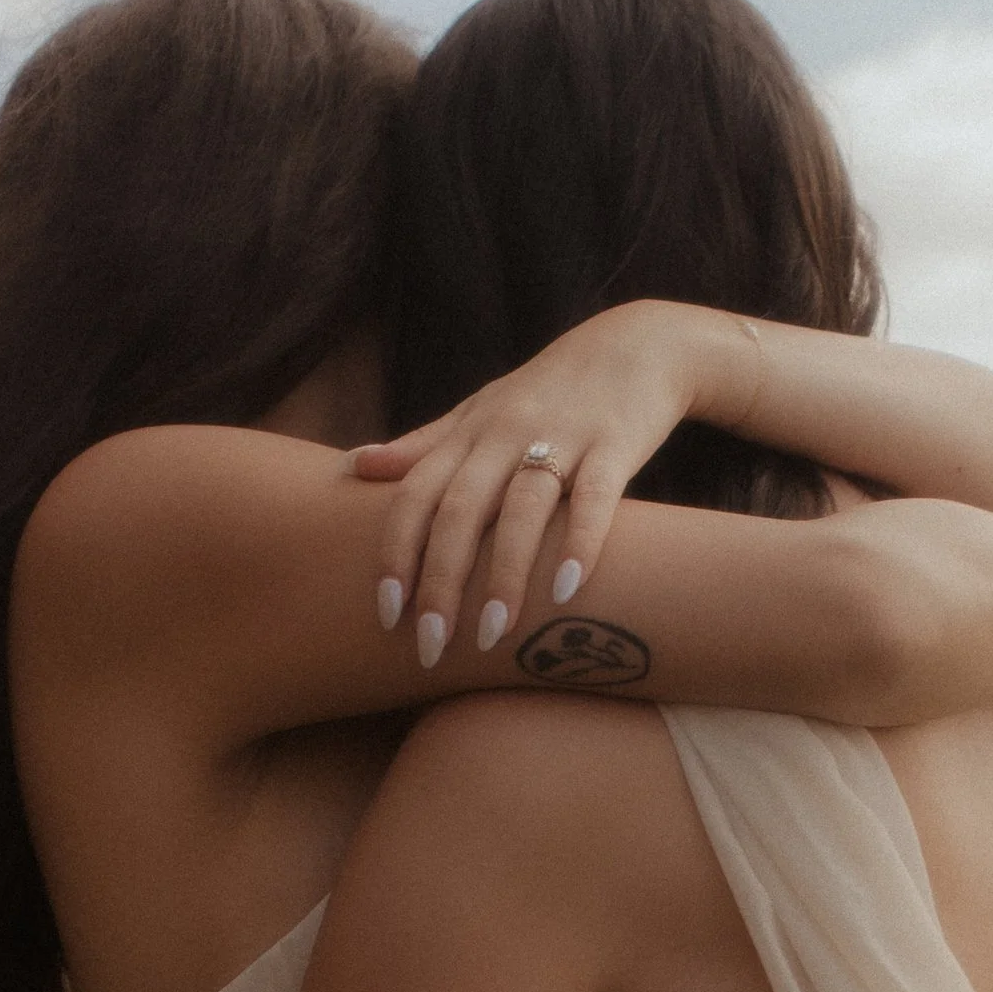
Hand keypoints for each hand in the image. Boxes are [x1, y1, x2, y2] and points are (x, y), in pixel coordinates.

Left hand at [351, 302, 710, 668]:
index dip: (397, 553)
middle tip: (431, 646)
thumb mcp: (480, 410)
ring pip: (522, 510)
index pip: (416, 496)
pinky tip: (566, 590)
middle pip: (460, 512)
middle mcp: (505, 435)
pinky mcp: (614, 444)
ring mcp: (561, 437)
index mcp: (468, 434)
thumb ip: (423, 445)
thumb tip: (355, 465)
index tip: (387, 613)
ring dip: (504, 575)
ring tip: (493, 636)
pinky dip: (580, 541)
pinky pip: (594, 497)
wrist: (637, 345)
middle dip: (441, 582)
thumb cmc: (549, 391)